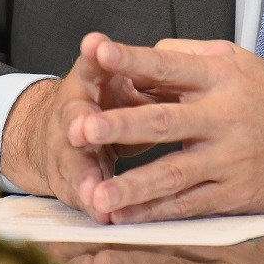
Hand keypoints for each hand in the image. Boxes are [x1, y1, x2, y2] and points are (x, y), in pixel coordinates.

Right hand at [0, 32, 157, 218]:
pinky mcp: (69, 179)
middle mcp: (74, 110)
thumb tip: (197, 56)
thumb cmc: (108, 99)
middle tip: (81, 130)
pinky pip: (80, 194)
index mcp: (91, 79)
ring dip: (84, 177)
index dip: (97, 56)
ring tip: (95, 194)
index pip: (94, 62)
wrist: (65, 131)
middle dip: (82, 124)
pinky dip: (91, 205)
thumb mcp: (122, 78)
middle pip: (75, 115)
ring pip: (73, 162)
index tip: (97, 46)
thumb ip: (148, 69)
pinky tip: (103, 217)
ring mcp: (65, 147)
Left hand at [73, 37, 263, 221]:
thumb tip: (144, 56)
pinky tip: (125, 216)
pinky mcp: (233, 194)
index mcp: (219, 78)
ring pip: (172, 174)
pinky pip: (187, 205)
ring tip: (96, 194)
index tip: (96, 52)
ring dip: (131, 185)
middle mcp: (222, 117)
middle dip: (118, 127)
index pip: (167, 65)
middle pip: (163, 122)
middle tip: (80, 129)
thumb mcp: (237, 61)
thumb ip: (188, 56)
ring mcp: (227, 160)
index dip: (131, 59)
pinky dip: (155, 213)